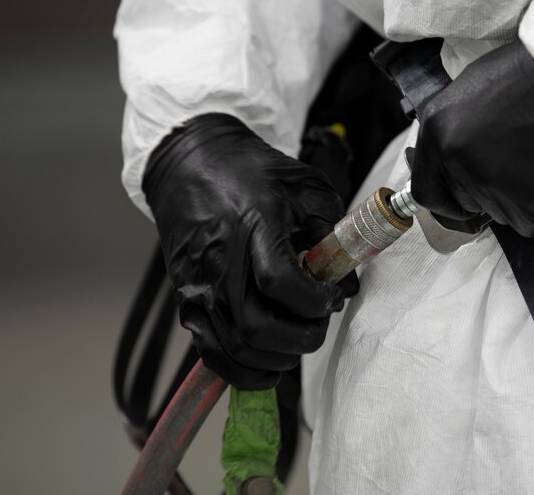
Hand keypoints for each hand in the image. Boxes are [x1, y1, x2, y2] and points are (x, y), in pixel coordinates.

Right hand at [143, 113, 356, 389]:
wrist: (188, 165)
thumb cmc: (249, 172)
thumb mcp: (304, 185)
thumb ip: (331, 231)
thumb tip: (348, 282)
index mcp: (252, 224)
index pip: (280, 281)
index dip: (314, 301)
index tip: (333, 297)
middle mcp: (219, 261)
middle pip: (256, 326)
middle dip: (300, 338)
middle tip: (318, 323)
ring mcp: (197, 285)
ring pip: (235, 346)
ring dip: (276, 357)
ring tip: (298, 341)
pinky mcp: (185, 300)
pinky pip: (210, 352)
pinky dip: (242, 369)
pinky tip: (268, 363)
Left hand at [410, 40, 533, 237]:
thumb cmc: (532, 72)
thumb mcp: (473, 86)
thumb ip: (455, 128)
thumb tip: (450, 155)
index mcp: (438, 128)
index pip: (425, 189)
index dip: (443, 200)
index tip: (455, 203)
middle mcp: (456, 159)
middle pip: (464, 202)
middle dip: (485, 193)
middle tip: (514, 167)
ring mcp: (490, 184)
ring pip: (498, 212)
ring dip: (516, 197)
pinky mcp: (527, 205)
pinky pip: (530, 223)